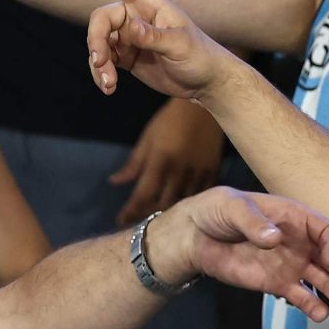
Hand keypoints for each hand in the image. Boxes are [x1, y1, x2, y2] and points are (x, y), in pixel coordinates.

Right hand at [78, 0, 236, 101]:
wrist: (205, 82)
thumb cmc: (199, 56)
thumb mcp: (179, 45)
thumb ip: (153, 36)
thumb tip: (129, 28)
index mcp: (150, 3)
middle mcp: (135, 16)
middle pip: (100, 20)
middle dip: (96, 42)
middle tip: (100, 64)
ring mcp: (129, 36)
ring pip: (98, 44)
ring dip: (98, 65)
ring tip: (109, 85)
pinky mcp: (126, 56)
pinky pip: (103, 61)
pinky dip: (101, 74)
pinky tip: (109, 89)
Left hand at [111, 98, 224, 226]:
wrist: (203, 107)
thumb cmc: (170, 120)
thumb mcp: (148, 139)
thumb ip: (133, 164)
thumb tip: (114, 182)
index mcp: (161, 160)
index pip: (143, 193)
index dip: (130, 210)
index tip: (121, 220)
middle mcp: (180, 170)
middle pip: (163, 204)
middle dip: (149, 213)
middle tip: (140, 217)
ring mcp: (199, 172)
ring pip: (183, 203)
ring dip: (168, 211)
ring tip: (157, 214)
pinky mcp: (213, 172)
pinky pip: (200, 196)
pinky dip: (189, 204)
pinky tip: (180, 205)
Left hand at [148, 186, 328, 320]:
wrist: (196, 236)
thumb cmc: (217, 212)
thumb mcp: (233, 209)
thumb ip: (254, 222)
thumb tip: (275, 238)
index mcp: (295, 217)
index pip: (325, 231)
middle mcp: (300, 242)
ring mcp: (291, 264)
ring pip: (324, 280)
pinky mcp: (278, 283)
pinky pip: (301, 296)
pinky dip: (312, 306)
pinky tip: (321, 315)